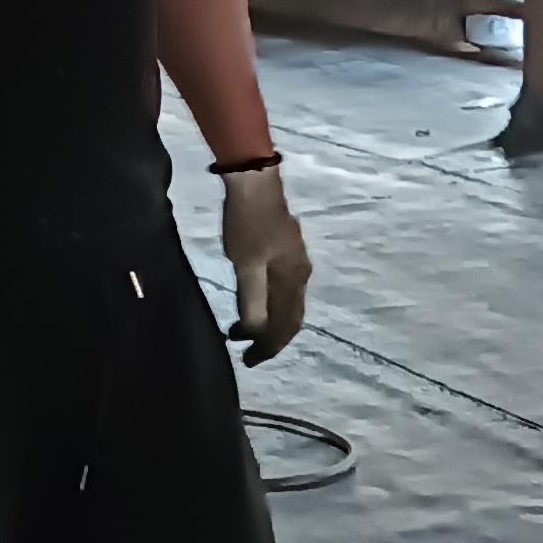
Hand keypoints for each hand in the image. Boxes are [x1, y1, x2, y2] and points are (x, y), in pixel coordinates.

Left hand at [219, 159, 310, 363]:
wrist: (255, 181)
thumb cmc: (248, 223)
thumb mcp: (246, 265)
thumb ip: (252, 301)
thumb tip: (257, 332)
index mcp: (294, 280)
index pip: (286, 325)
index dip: (269, 347)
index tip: (249, 361)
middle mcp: (301, 274)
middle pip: (290, 317)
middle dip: (270, 338)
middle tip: (246, 352)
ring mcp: (296, 261)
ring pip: (286, 303)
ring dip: (267, 321)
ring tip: (241, 331)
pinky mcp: (286, 250)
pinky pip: (282, 289)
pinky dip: (268, 304)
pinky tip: (251, 301)